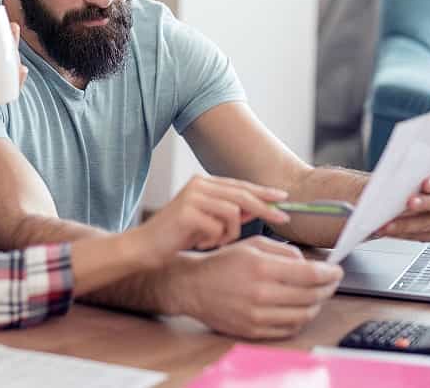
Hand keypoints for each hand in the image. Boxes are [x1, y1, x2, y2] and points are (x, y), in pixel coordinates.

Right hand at [134, 175, 289, 267]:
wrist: (145, 247)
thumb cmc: (177, 236)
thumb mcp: (208, 221)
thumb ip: (230, 212)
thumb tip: (259, 207)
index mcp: (203, 183)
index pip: (240, 185)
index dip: (263, 192)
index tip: (284, 199)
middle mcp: (198, 184)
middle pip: (242, 194)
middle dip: (265, 208)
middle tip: (283, 219)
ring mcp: (192, 196)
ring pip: (233, 212)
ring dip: (230, 233)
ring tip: (214, 242)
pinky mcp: (187, 212)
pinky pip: (218, 227)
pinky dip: (215, 239)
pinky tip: (200, 244)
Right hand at [178, 236, 342, 338]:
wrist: (193, 287)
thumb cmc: (222, 264)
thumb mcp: (252, 245)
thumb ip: (283, 251)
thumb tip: (308, 262)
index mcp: (261, 267)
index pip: (310, 273)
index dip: (330, 273)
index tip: (337, 270)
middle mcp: (261, 293)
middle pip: (311, 295)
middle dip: (328, 287)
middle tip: (331, 281)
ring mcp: (258, 315)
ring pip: (304, 314)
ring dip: (317, 304)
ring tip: (318, 294)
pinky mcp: (254, 330)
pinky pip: (289, 328)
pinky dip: (301, 318)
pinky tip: (301, 307)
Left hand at [376, 167, 429, 241]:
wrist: (406, 193)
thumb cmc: (409, 180)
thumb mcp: (409, 172)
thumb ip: (405, 174)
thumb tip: (391, 179)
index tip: (426, 184)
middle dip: (424, 204)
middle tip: (409, 203)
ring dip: (408, 224)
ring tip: (390, 223)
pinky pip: (422, 236)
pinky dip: (404, 233)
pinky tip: (391, 230)